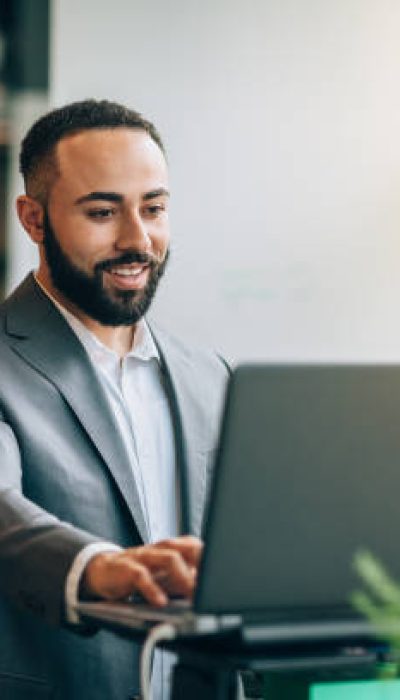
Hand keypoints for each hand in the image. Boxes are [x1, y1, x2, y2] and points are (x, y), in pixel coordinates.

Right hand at [81, 535, 202, 605]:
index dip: (212, 560)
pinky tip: (160, 602)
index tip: (225, 576)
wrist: (103, 571)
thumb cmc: (141, 574)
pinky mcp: (127, 568)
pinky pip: (141, 575)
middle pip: (188, 547)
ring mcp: (145, 556)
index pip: (198, 548)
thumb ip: (187, 581)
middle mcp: (161, 548)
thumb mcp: (166, 579)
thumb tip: (212, 595)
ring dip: (184, 577)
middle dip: (203, 562)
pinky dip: (152, 589)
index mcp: (174, 548)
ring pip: (169, 558)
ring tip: (193, 594)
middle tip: (214, 583)